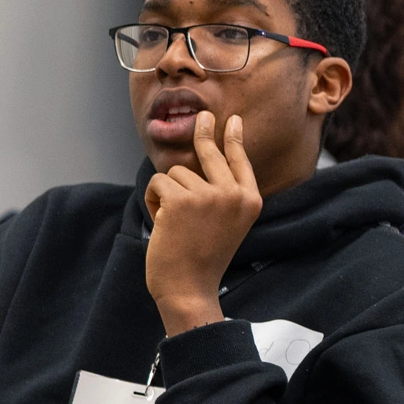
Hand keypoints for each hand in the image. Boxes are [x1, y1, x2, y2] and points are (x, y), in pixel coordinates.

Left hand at [144, 112, 261, 335]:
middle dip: (204, 132)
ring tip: (173, 222)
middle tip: (203, 115)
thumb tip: (199, 160)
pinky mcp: (181, 200)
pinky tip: (162, 222)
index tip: (234, 120)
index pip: (241, 162)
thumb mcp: (227, 224)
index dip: (235, 139)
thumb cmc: (204, 259)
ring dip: (167, 193)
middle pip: (211, 153)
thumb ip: (223, 195)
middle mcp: (234, 195)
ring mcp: (209, 195)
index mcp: (250, 202)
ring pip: (177, 173)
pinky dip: (153, 199)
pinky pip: (159, 183)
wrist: (190, 288)